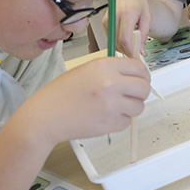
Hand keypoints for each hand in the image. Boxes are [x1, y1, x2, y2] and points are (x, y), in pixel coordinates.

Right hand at [28, 56, 150, 144]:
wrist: (46, 116)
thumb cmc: (62, 92)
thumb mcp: (87, 70)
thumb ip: (111, 70)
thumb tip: (135, 74)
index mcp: (105, 66)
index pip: (139, 68)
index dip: (142, 74)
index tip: (139, 79)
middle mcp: (111, 83)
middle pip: (144, 88)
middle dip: (140, 92)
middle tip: (131, 95)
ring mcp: (112, 105)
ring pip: (139, 107)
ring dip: (130, 108)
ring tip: (113, 107)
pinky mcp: (110, 124)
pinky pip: (127, 122)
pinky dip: (120, 121)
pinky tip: (104, 116)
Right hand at [102, 0, 150, 55]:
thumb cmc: (137, 1)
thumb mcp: (147, 17)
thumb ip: (144, 35)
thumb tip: (140, 51)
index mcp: (127, 14)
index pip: (125, 39)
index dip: (130, 51)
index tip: (136, 57)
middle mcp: (114, 17)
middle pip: (118, 43)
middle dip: (128, 52)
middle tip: (137, 54)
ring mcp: (107, 20)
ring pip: (114, 42)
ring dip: (123, 48)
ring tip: (132, 46)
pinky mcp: (104, 23)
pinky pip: (111, 39)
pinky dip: (118, 42)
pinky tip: (125, 39)